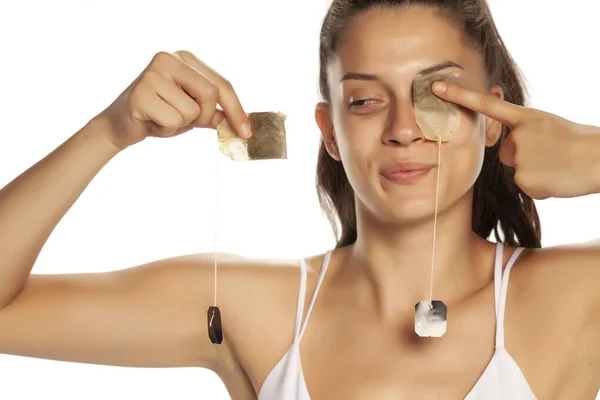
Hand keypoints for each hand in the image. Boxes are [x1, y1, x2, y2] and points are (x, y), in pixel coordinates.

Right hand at [97, 50, 252, 149]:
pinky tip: (151, 121)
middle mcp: (169, 58)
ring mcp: (153, 72)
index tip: (247, 132)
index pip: (222, 84)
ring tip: (162, 118)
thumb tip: (243, 125)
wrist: (120, 126)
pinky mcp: (141, 91)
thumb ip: (215, 114)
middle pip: (211, 94)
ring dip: (181, 124)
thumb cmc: (159, 116)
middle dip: (204, 117)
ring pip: (192, 110)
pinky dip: (166, 129)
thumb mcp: (192, 113)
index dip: (237, 110)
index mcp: (185, 59)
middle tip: (185, 122)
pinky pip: (173, 120)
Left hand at [432, 81, 599, 199]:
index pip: (485, 105)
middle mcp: (516, 136)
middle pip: (507, 152)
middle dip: (525, 157)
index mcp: (525, 118)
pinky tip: (557, 179)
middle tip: (552, 155)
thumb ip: (525, 133)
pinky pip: (526, 186)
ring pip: (517, 170)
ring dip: (534, 172)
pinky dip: (542, 186)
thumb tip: (513, 150)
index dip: (458, 96)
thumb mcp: (548, 127)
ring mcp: (518, 157)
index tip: (435, 87)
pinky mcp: (522, 179)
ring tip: (557, 166)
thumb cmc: (578, 143)